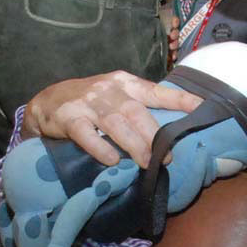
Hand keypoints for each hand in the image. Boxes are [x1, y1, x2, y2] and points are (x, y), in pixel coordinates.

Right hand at [24, 71, 200, 167]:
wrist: (45, 103)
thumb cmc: (89, 103)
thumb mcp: (114, 96)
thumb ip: (137, 107)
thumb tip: (169, 131)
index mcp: (124, 82)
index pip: (156, 91)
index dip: (178, 99)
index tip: (201, 107)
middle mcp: (108, 90)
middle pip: (136, 111)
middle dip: (154, 134)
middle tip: (167, 156)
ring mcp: (88, 103)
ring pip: (115, 123)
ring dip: (133, 144)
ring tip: (147, 163)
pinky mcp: (68, 118)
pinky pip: (86, 134)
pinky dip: (99, 147)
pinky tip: (111, 160)